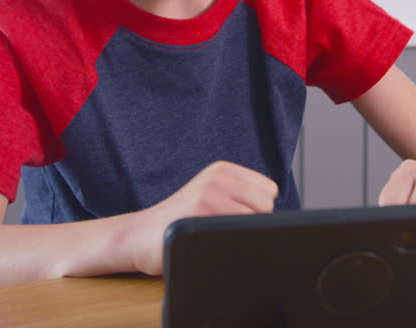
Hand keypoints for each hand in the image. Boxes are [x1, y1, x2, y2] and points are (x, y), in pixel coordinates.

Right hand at [124, 161, 276, 275]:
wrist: (140, 234)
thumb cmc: (180, 219)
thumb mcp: (211, 194)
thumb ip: (240, 196)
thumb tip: (276, 214)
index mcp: (223, 170)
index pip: (269, 191)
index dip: (258, 210)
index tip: (235, 217)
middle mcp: (217, 179)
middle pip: (265, 208)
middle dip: (251, 223)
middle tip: (221, 229)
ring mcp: (208, 198)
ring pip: (253, 223)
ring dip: (239, 236)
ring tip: (213, 235)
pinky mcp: (199, 218)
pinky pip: (235, 235)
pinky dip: (230, 245)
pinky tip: (209, 243)